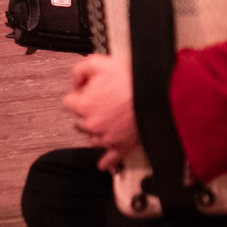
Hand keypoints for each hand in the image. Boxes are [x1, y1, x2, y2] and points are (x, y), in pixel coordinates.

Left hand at [63, 55, 139, 171]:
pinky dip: (107, 161)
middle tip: (104, 101)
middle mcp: (92, 123)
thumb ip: (80, 69)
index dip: (79, 93)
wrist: (158, 90)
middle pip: (79, 121)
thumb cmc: (131, 78)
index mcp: (84, 104)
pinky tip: (104, 163)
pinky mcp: (121, 145)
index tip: (88, 90)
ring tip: (111, 118)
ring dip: (98, 130)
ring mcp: (106, 136)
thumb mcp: (100, 62)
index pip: (69, 101)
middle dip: (88, 111)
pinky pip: (110, 159)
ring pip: (92, 137)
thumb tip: (76, 80)